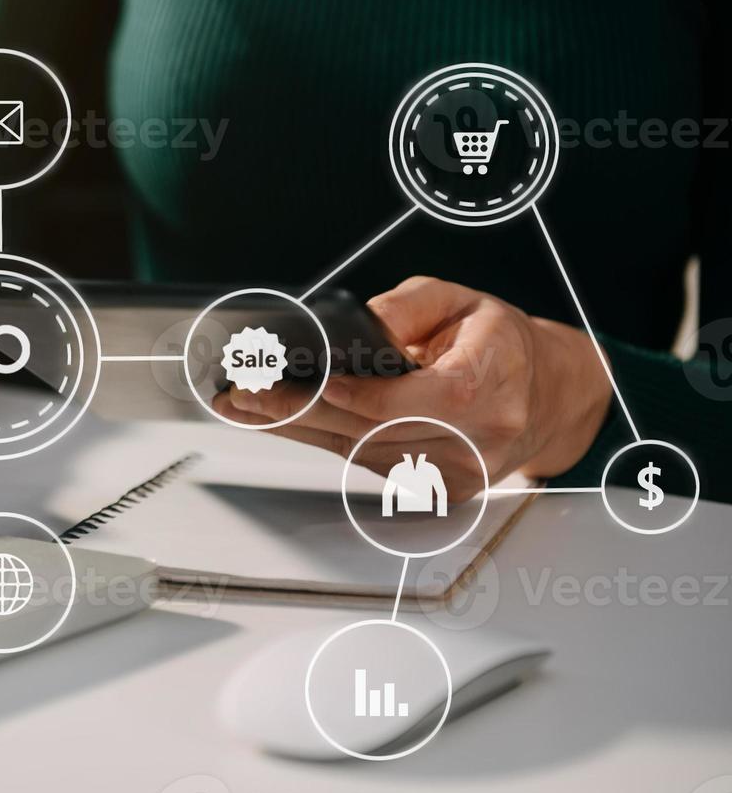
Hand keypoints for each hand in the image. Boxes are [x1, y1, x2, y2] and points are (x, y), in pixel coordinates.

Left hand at [213, 276, 612, 496]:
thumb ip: (403, 308)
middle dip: (293, 412)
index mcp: (480, 388)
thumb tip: (349, 327)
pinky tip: (293, 425)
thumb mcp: (459, 301)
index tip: (283, 385)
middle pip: (364, 431)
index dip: (334, 396)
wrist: (553, 395)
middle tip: (240, 396)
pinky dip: (330, 443)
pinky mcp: (443, 491)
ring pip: (358, 454)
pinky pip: (371, 466)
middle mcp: (471, 440)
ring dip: (300, 430)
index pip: (393, 402)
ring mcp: (457, 473)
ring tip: (250, 408)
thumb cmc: (504, 344)